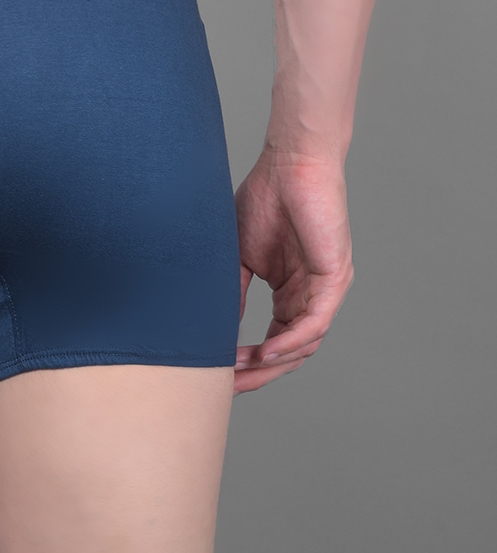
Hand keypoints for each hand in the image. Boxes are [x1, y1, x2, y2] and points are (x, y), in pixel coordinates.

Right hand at [233, 149, 353, 393]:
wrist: (289, 164)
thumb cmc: (266, 199)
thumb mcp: (239, 256)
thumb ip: (235, 293)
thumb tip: (218, 330)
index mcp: (290, 292)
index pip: (273, 340)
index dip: (249, 363)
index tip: (219, 376)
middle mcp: (310, 296)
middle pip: (290, 352)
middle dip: (259, 374)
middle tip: (230, 388)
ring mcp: (325, 289)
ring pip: (305, 343)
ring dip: (273, 362)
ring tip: (241, 370)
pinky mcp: (335, 277)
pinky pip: (315, 322)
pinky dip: (290, 340)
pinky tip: (266, 351)